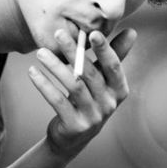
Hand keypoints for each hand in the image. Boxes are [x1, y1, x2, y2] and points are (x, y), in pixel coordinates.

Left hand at [28, 27, 136, 159]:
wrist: (73, 137)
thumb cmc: (90, 97)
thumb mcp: (103, 79)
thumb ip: (114, 55)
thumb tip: (132, 31)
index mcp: (119, 89)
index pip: (113, 66)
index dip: (105, 49)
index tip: (93, 32)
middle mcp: (110, 104)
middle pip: (90, 73)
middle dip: (73, 51)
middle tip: (58, 33)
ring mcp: (93, 117)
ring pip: (73, 86)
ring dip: (55, 66)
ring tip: (40, 52)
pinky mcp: (75, 126)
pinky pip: (58, 101)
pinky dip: (44, 85)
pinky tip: (33, 72)